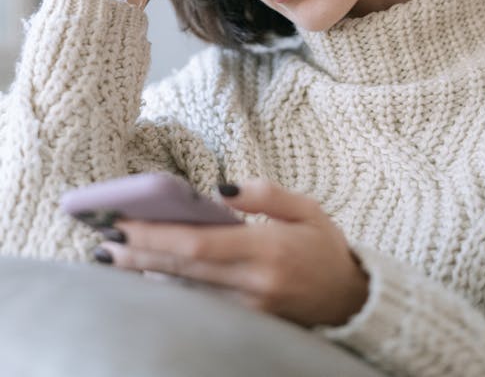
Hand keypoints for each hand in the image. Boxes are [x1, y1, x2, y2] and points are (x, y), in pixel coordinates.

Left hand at [95, 180, 368, 327]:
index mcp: (268, 250)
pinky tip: (145, 275)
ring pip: (185, 291)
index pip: (199, 244)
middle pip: (183, 269)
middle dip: (139, 253)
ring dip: (145, 273)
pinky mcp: (246, 324)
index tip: (123, 222)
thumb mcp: (307, 207)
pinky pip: (199, 304)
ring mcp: (248, 310)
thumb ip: (264, 194)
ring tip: (111, 255)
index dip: (156, 236)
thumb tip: (220, 191)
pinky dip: (169, 289)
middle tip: (102, 239)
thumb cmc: (326, 247)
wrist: (351, 301)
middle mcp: (254, 285)